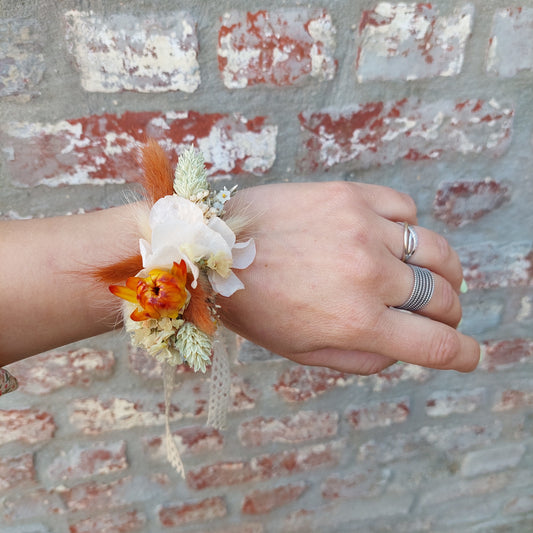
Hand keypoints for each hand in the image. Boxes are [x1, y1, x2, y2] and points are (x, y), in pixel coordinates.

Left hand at [219, 181, 479, 374]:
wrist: (214, 248)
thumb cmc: (254, 305)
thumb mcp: (301, 351)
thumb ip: (359, 359)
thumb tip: (401, 350)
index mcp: (357, 322)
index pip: (436, 345)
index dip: (463, 354)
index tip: (468, 354)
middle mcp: (369, 275)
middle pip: (443, 298)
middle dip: (449, 315)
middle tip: (439, 316)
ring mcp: (363, 230)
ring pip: (437, 251)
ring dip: (444, 272)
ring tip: (432, 277)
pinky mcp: (351, 196)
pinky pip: (406, 210)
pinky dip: (409, 229)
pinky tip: (391, 239)